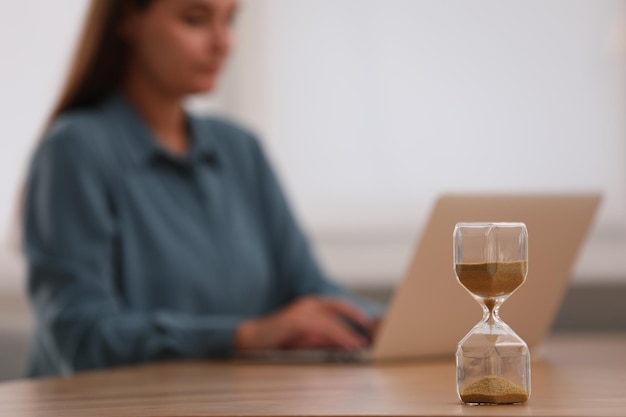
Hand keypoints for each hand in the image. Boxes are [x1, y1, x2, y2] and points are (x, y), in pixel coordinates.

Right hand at [235, 297, 371, 350]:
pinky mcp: (296, 320)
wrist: (251, 338)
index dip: (353, 312)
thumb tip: (343, 343)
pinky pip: (323, 327)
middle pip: (338, 308)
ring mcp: (302, 310)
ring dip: (348, 333)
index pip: (337, 305)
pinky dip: (338, 336)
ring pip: (332, 320)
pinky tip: (347, 344)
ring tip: (359, 345)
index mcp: (310, 305)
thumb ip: (322, 339)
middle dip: (355, 319)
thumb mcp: (305, 339)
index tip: (367, 322)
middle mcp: (308, 303)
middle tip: (368, 333)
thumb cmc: (278, 340)